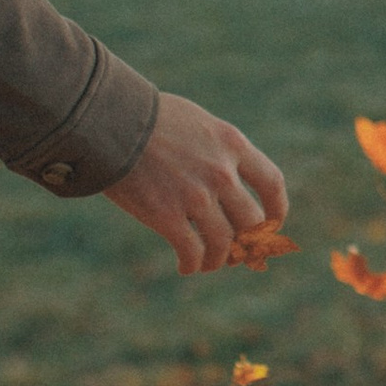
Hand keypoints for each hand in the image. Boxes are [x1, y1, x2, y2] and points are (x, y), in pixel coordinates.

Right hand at [105, 91, 289, 276]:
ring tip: (208, 264)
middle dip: (246, 242)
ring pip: (223, 243)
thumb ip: (217, 149)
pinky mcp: (167, 214)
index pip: (272, 183)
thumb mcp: (197, 123)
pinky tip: (186, 267)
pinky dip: (193, 264)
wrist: (109, 121)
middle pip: (251, 221)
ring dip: (218, 260)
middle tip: (234, 252)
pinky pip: (192, 251)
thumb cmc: (147, 118)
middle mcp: (221, 172)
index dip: (277, 211)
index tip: (271, 226)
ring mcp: (196, 195)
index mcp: (232, 144)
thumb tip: (227, 178)